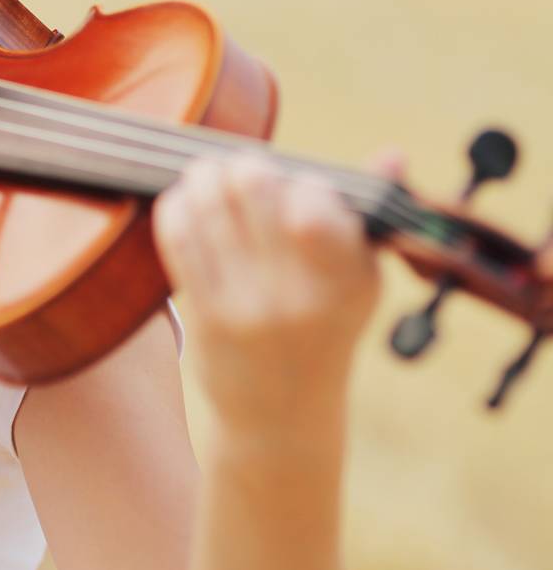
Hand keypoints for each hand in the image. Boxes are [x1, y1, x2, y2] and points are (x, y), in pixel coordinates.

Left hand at [151, 149, 401, 439]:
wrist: (282, 415)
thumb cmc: (324, 328)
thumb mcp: (361, 279)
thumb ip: (371, 216)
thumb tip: (393, 154)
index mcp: (350, 280)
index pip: (313, 200)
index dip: (298, 179)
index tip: (295, 186)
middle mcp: (301, 294)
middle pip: (253, 186)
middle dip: (243, 165)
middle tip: (241, 170)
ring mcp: (248, 306)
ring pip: (208, 203)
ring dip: (203, 177)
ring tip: (208, 176)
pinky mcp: (205, 315)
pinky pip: (178, 236)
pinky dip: (176, 206)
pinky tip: (185, 203)